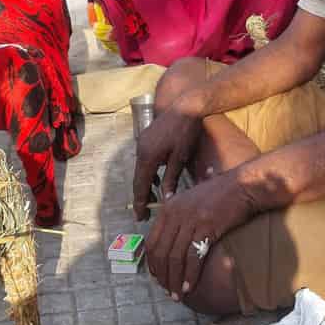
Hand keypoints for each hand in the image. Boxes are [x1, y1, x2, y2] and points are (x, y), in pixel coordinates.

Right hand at [132, 102, 203, 219]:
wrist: (186, 106)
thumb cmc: (185, 132)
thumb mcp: (180, 158)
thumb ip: (171, 180)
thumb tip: (165, 200)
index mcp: (147, 157)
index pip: (141, 186)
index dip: (140, 203)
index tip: (140, 218)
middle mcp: (140, 150)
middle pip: (138, 178)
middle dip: (141, 196)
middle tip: (144, 214)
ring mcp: (142, 142)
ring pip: (141, 169)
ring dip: (146, 184)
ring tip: (152, 199)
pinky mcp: (147, 137)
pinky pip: (145, 159)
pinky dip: (149, 172)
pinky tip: (157, 179)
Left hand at [145, 171, 255, 299]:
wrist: (243, 186)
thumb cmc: (222, 194)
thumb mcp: (192, 199)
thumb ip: (179, 213)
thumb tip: (171, 233)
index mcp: (168, 208)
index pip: (151, 241)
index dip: (153, 263)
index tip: (158, 278)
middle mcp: (175, 213)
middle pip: (161, 252)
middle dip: (163, 276)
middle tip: (168, 291)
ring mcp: (190, 220)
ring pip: (175, 257)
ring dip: (174, 280)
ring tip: (178, 295)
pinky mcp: (206, 227)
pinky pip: (193, 257)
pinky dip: (189, 275)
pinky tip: (189, 287)